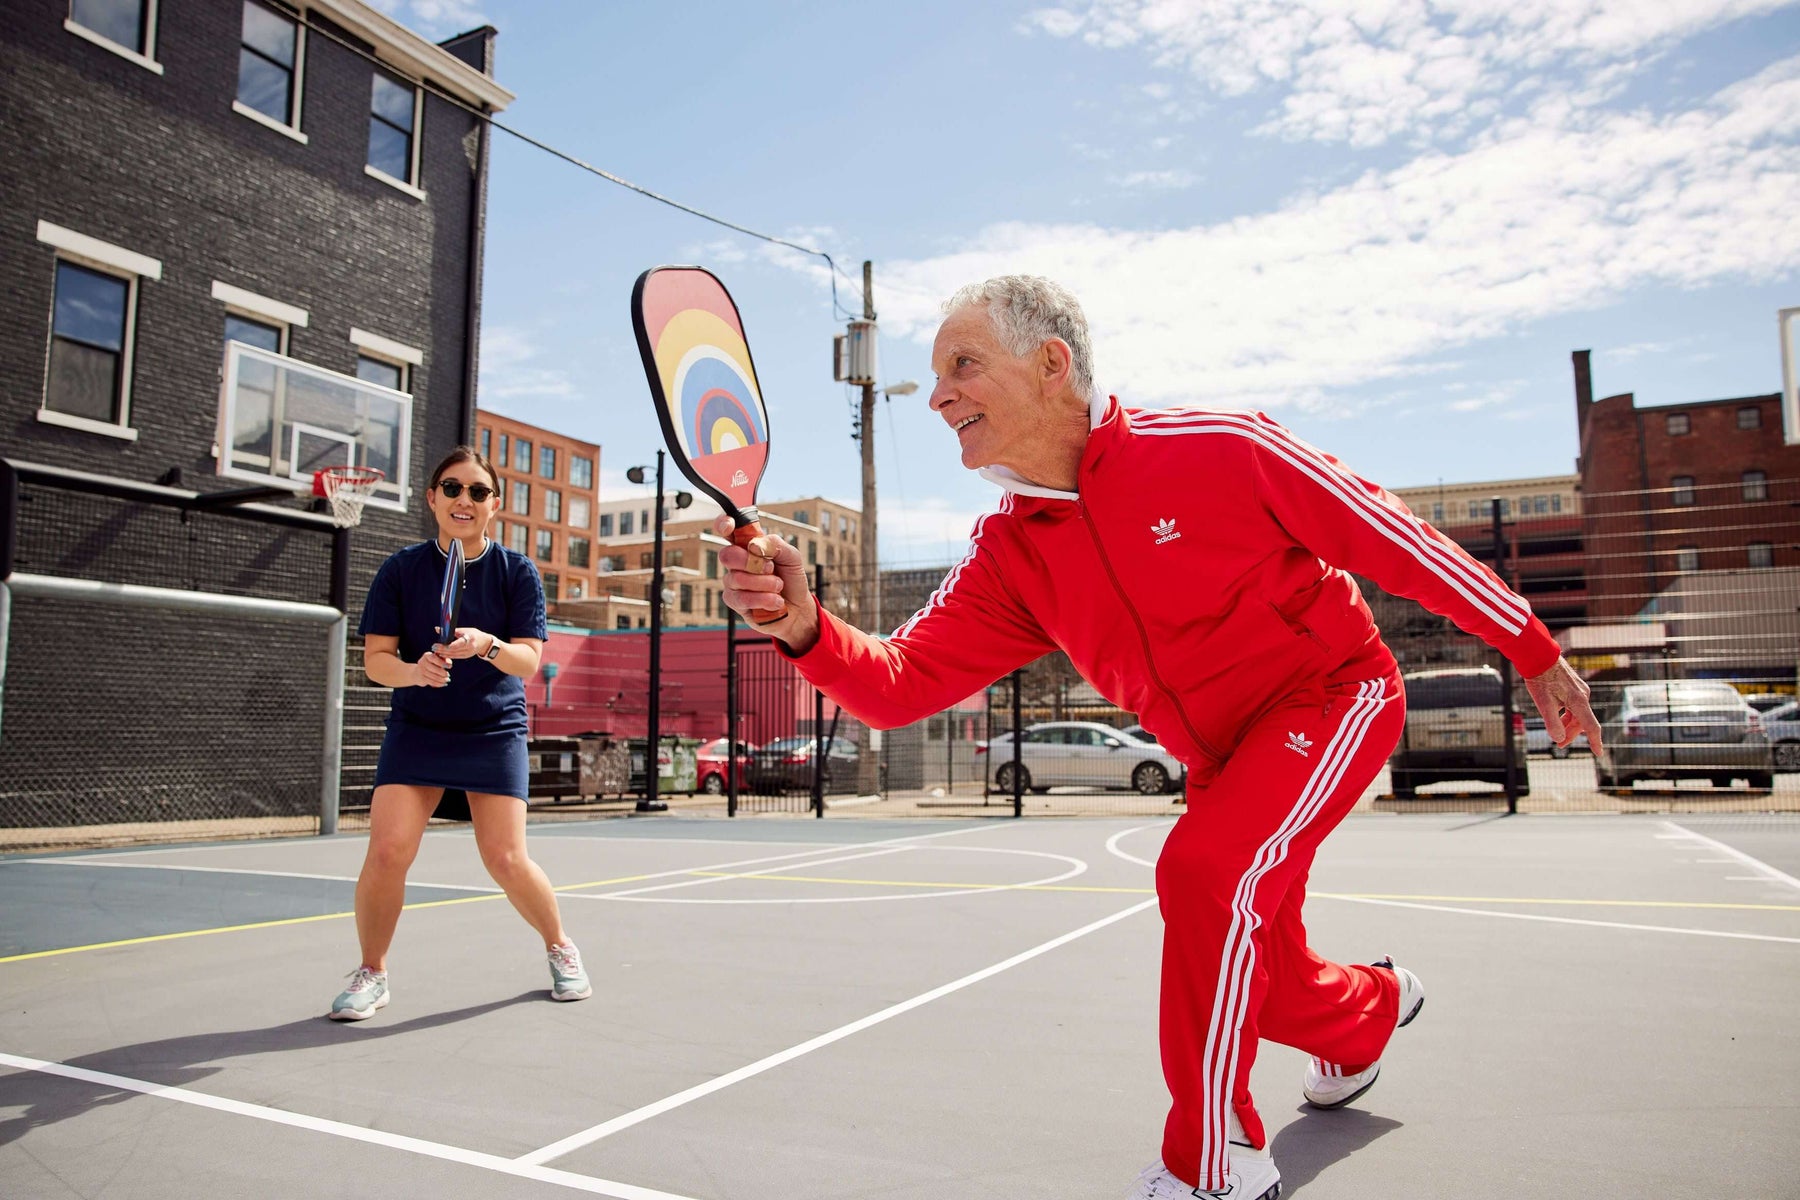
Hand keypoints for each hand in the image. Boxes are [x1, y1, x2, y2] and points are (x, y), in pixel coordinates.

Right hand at [414, 648, 451, 687]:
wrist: (418, 673)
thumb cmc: (432, 664)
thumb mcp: (438, 659)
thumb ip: (445, 660)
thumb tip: (450, 664)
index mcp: (427, 655)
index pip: (434, 658)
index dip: (442, 662)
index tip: (449, 667)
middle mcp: (422, 662)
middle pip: (434, 669)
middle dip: (443, 673)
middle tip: (448, 675)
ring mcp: (421, 671)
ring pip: (434, 676)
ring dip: (442, 679)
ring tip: (447, 680)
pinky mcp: (421, 678)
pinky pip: (432, 682)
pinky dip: (439, 684)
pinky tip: (444, 684)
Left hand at [438, 629, 487, 659]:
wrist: (484, 642)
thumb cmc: (473, 634)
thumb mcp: (464, 630)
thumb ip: (451, 630)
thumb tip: (437, 629)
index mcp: (470, 638)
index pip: (457, 644)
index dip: (447, 646)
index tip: (438, 645)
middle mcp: (470, 647)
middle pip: (454, 650)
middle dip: (442, 649)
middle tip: (433, 647)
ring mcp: (468, 653)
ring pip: (454, 654)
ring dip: (443, 653)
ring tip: (435, 651)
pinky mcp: (466, 656)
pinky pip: (455, 656)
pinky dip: (448, 655)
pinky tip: (441, 654)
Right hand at [713, 515, 820, 651]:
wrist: (798, 608)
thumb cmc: (791, 579)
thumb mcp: (792, 557)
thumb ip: (775, 545)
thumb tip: (753, 545)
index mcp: (748, 546)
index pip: (729, 531)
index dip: (723, 524)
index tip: (729, 526)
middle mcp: (737, 563)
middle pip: (727, 555)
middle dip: (751, 562)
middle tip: (771, 568)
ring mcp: (733, 583)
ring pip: (738, 579)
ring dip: (765, 583)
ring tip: (778, 586)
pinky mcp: (735, 603)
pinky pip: (742, 599)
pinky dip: (765, 599)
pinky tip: (776, 601)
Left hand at [1525, 657, 1603, 755]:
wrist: (1539, 656)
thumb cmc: (1540, 679)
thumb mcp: (1543, 703)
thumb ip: (1552, 722)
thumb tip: (1559, 739)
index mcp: (1579, 702)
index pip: (1591, 726)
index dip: (1595, 741)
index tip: (1599, 753)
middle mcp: (1583, 696)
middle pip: (1582, 721)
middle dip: (1572, 734)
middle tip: (1559, 745)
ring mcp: (1579, 690)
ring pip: (1577, 713)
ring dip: (1568, 724)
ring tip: (1556, 733)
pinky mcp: (1573, 686)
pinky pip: (1574, 705)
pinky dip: (1566, 714)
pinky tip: (1556, 715)